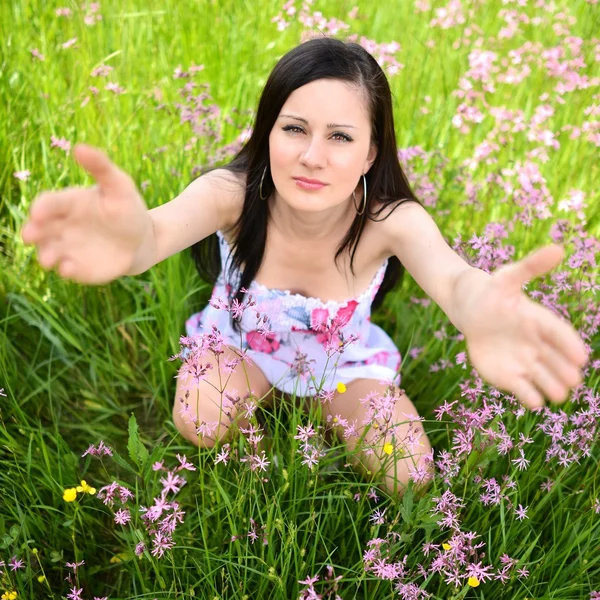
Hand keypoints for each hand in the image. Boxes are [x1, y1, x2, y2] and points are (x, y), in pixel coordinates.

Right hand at [20, 144, 150, 284]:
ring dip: (46, 255)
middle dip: (33, 233)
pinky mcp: (80, 268)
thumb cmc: (128, 208)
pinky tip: (69, 269)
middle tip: (29, 236)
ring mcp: (69, 248)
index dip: (42, 208)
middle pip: (41, 229)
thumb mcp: (119, 185)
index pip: (49, 204)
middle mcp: (62, 227)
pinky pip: (69, 270)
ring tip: (49, 260)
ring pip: (49, 252)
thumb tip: (79, 147)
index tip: (38, 212)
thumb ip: (101, 167)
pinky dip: (67, 270)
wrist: (143, 239)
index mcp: (69, 204)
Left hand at [462, 245, 588, 409]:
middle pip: (556, 361)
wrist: (469, 310)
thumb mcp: (508, 277)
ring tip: (558, 395)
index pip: (560, 334)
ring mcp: (525, 361)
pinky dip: (528, 395)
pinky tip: (533, 402)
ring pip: (544, 378)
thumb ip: (531, 267)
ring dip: (552, 386)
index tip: (581, 356)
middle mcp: (538, 345)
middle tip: (572, 379)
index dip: (570, 345)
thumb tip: (558, 249)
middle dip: (565, 371)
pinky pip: (523, 388)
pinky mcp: (509, 375)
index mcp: (541, 321)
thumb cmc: (492, 292)